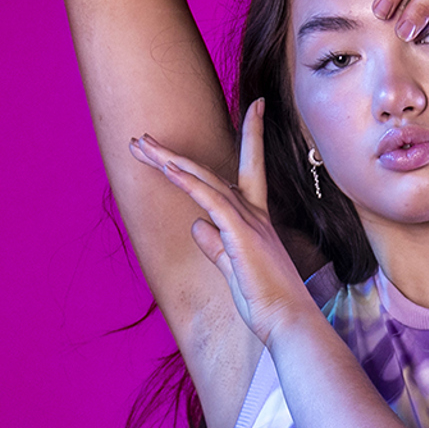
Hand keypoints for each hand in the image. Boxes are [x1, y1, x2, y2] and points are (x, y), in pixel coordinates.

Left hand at [128, 100, 318, 345]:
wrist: (287, 321)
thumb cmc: (266, 302)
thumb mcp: (233, 270)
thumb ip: (215, 246)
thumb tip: (197, 226)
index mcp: (256, 220)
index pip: (251, 168)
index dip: (252, 136)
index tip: (255, 106)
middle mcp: (254, 214)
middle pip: (211, 172)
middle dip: (174, 154)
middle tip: (142, 140)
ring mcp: (249, 221)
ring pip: (205, 179)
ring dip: (169, 160)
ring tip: (140, 146)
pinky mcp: (240, 234)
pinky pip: (210, 200)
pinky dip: (188, 181)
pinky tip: (167, 168)